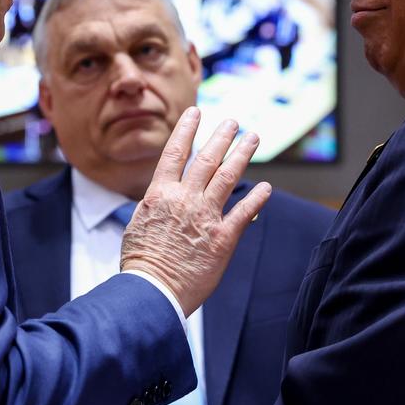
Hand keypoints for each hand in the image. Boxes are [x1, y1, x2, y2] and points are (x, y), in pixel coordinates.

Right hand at [120, 107, 271, 315]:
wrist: (151, 292)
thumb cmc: (140, 265)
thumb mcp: (137, 227)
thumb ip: (153, 209)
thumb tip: (157, 200)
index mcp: (160, 195)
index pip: (175, 153)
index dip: (187, 130)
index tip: (196, 112)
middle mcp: (184, 200)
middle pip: (207, 159)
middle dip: (221, 137)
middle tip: (233, 122)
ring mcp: (205, 217)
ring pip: (228, 177)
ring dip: (242, 154)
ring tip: (252, 138)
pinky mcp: (222, 239)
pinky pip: (244, 213)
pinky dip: (257, 198)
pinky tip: (267, 187)